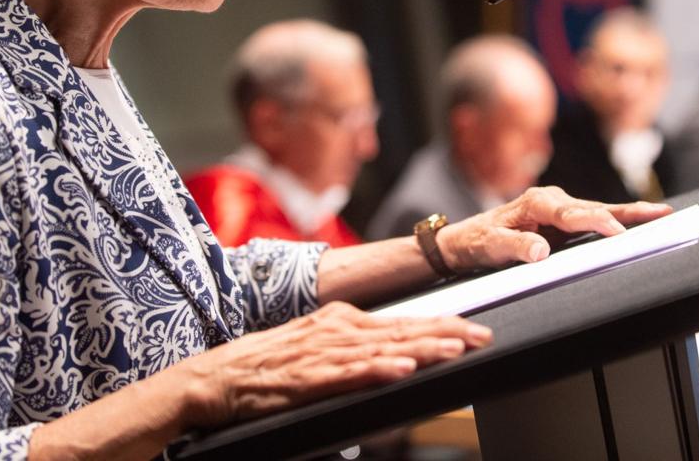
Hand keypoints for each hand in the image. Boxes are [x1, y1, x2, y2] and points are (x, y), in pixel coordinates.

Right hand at [171, 301, 492, 427]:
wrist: (215, 377)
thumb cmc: (266, 367)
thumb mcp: (314, 348)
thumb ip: (353, 352)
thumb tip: (393, 356)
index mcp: (341, 321)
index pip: (402, 322)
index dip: (441, 324)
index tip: (475, 329)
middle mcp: (336, 330)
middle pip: (401, 330)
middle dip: (445, 333)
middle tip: (483, 335)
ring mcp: (322, 352)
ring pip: (382, 348)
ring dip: (421, 347)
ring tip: (455, 348)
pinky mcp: (307, 378)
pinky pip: (349, 374)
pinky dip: (377, 370)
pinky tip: (402, 369)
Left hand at [436, 186, 672, 272]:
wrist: (467, 238)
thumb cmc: (478, 241)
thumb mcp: (492, 247)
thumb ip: (515, 246)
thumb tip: (541, 250)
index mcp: (537, 203)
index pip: (574, 214)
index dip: (598, 222)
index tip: (618, 233)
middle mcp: (552, 199)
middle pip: (596, 207)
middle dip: (629, 211)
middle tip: (662, 214)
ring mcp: (560, 207)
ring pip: (600, 209)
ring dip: (631, 213)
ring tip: (663, 215)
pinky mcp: (564, 217)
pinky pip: (595, 216)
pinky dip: (619, 217)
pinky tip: (641, 221)